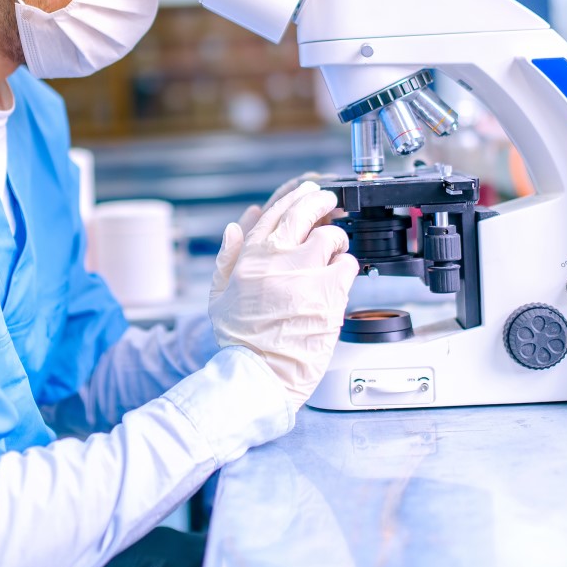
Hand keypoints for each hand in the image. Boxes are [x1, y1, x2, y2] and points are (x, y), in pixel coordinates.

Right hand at [208, 183, 358, 406]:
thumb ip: (227, 258)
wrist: (260, 374)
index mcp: (251, 256)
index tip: (307, 192)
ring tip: (337, 250)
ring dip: (337, 240)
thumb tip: (235, 226)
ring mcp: (306, 272)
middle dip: (321, 201)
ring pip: (332, 236)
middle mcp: (278, 258)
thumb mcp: (218, 296)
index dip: (294, 198)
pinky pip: (348, 264)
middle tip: (331, 201)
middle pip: (306, 212)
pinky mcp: (331, 291)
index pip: (276, 213)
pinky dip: (348, 266)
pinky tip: (341, 277)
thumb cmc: (240, 341)